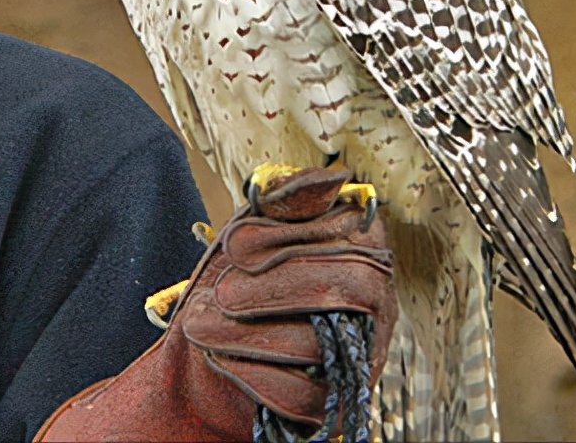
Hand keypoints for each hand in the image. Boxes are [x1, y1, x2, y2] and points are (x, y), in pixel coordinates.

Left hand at [34, 166, 397, 441]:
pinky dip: (254, 375)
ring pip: (316, 342)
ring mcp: (360, 349)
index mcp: (362, 240)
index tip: (236, 242)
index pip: (346, 232)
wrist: (219, 340)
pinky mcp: (337, 398)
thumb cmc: (247, 271)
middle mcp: (375, 295)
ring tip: (200, 323)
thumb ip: (288, 197)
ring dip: (249, 333)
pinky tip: (220, 357)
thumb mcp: (259, 223)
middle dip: (276, 286)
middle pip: (345, 285)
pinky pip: (304, 395)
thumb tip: (334, 177)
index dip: (289, 236)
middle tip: (222, 290)